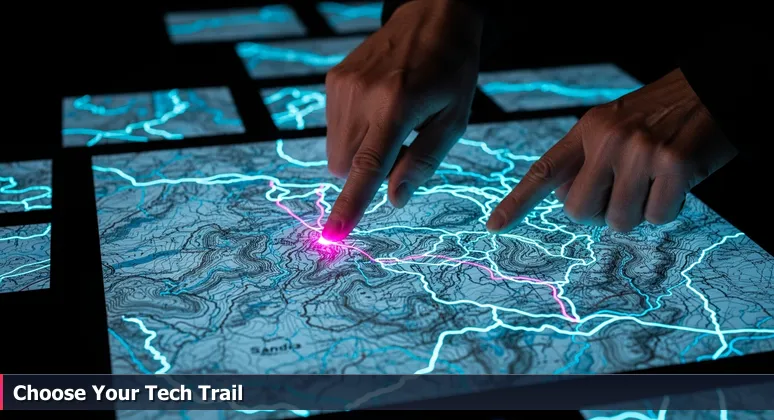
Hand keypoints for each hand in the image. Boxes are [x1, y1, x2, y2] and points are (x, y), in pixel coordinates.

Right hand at [322, 0, 483, 241]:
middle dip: (367, 173)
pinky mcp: (334, 79)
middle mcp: (362, 96)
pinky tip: (378, 107)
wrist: (431, 16)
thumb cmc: (451, 70)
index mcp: (397, 106)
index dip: (349, 205)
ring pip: (337, 151)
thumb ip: (424, 160)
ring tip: (391, 121)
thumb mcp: (454, 118)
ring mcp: (342, 86)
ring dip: (360, 152)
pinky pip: (333, 127)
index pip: (367, 167)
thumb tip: (394, 198)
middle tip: (401, 146)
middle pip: (346, 166)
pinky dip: (354, 132)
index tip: (332, 235)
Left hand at [486, 68, 737, 232]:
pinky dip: (669, 209)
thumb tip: (571, 203)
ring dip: (639, 213)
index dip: (517, 202)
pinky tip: (678, 183)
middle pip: (579, 211)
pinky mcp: (673, 165)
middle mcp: (607, 139)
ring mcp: (639, 151)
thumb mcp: (614, 124)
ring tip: (655, 182)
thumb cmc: (662, 115)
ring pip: (619, 220)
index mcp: (587, 130)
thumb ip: (589, 160)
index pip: (544, 171)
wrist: (715, 88)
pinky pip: (657, 217)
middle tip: (624, 193)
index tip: (493, 226)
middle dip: (599, 214)